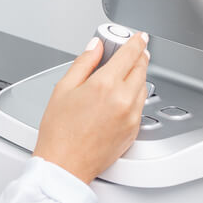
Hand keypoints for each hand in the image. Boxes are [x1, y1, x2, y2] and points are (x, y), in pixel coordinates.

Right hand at [34, 32, 149, 183]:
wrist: (65, 166)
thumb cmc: (59, 132)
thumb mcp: (63, 89)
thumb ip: (83, 63)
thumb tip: (95, 47)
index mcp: (105, 85)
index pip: (130, 54)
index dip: (136, 42)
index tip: (138, 37)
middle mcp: (123, 100)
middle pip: (141, 68)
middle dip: (139, 57)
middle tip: (131, 52)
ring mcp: (132, 117)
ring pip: (143, 87)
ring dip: (138, 76)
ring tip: (123, 75)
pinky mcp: (134, 131)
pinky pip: (141, 106)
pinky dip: (135, 96)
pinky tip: (121, 97)